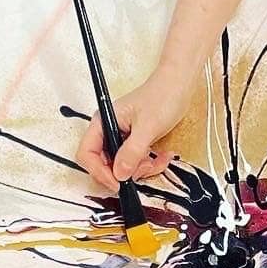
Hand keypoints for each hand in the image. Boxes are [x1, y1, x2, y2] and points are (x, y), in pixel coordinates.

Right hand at [75, 71, 186, 189]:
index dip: (99, 171)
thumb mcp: (148, 126)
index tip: (116, 182)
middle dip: (124, 172)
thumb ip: (132, 152)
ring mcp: (121, 137)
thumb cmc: (162, 95)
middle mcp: (109, 130)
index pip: (87, 153)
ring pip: (121, 167)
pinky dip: (148, 165)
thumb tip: (119, 174)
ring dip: (140, 169)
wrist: (179, 85)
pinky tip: (161, 157)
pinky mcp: (134, 142)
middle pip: (103, 164)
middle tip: (142, 169)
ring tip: (156, 160)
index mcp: (104, 121)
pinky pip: (135, 163)